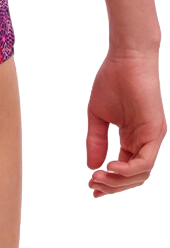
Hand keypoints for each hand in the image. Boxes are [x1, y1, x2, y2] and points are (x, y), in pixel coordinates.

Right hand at [86, 49, 166, 197]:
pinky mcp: (156, 133)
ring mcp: (152, 139)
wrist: (126, 58)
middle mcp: (146, 143)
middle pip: (134, 178)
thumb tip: (91, 167)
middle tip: (93, 185)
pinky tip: (111, 168)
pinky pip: (146, 161)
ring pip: (141, 174)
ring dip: (119, 181)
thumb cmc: (112, 80)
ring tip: (99, 178)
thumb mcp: (98, 115)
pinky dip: (129, 170)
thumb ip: (96, 140)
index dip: (110, 182)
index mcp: (133, 139)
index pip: (124, 169)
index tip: (92, 189)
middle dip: (113, 186)